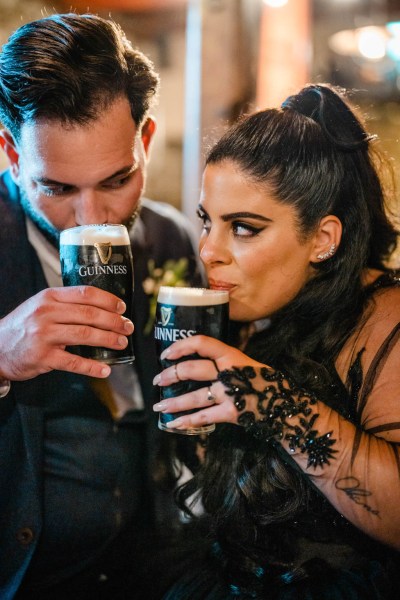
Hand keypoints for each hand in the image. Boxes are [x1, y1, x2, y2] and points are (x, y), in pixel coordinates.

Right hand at [0, 286, 133, 379]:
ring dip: (107, 339)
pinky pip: (73, 362)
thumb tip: (101, 307)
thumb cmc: (24, 326)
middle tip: (127, 327)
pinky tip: (105, 369)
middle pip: (89, 314)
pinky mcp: (43, 357)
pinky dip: (91, 366)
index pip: (84, 293)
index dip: (107, 300)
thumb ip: (65, 304)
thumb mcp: (40, 306)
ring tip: (121, 343)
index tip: (122, 307)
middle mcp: (46, 313)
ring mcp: (44, 336)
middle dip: (114, 321)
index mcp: (49, 298)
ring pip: (84, 335)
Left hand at [153, 335, 263, 429]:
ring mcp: (230, 393)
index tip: (166, 354)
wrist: (284, 405)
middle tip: (159, 381)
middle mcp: (228, 371)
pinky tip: (174, 424)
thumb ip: (223, 362)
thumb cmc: (262, 382)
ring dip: (173, 402)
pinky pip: (203, 417)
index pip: (202, 343)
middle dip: (170, 376)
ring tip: (159, 406)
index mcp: (231, 355)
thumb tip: (196, 360)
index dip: (181, 346)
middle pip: (191, 369)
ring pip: (193, 397)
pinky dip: (186, 422)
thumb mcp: (244, 364)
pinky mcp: (232, 412)